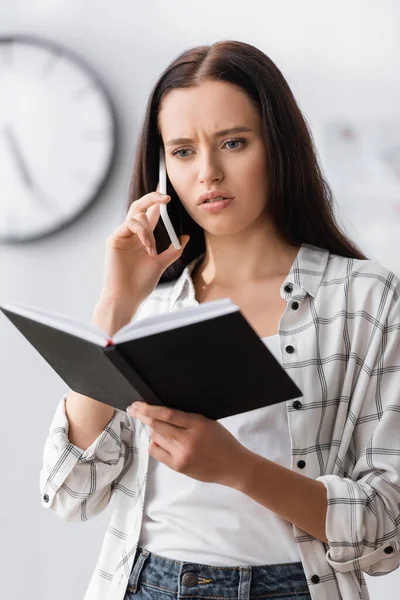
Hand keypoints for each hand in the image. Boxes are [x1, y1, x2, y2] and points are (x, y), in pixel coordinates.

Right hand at [94, 188, 189, 334]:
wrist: (127, 297)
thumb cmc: (140, 284)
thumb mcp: (161, 264)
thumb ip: (173, 250)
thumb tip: (185, 237)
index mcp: (141, 238)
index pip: (149, 214)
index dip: (156, 202)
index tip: (168, 194)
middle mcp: (130, 234)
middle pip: (139, 207)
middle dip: (152, 198)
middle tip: (166, 197)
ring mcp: (121, 236)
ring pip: (137, 216)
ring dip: (149, 232)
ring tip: (151, 250)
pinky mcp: (114, 239)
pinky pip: (130, 224)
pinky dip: (143, 233)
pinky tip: (147, 248)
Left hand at [127, 401, 251, 487]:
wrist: (233, 466)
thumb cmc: (223, 441)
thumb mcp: (208, 423)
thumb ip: (186, 418)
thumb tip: (161, 413)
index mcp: (198, 425)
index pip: (167, 414)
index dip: (149, 409)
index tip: (138, 404)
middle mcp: (187, 441)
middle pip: (157, 426)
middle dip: (142, 416)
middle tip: (133, 410)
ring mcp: (181, 455)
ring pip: (155, 438)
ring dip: (151, 430)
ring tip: (155, 426)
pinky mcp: (178, 467)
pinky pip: (157, 452)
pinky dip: (154, 443)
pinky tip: (158, 440)